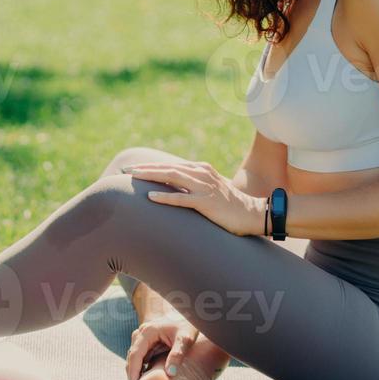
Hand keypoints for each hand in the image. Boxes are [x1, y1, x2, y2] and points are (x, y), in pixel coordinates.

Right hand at [117, 314, 232, 379]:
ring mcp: (143, 337)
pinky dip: (141, 367)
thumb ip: (177, 355)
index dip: (133, 371)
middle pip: (131, 357)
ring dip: (136, 371)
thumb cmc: (188, 325)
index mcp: (148, 331)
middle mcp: (142, 333)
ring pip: (134, 357)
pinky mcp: (147, 342)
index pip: (135, 354)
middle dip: (132, 373)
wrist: (190, 315)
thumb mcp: (185, 339)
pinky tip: (147, 379)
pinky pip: (141, 357)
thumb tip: (170, 373)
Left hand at [122, 160, 264, 236]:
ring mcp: (204, 187)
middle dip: (146, 169)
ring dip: (152, 176)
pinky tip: (150, 198)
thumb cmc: (229, 206)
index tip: (133, 169)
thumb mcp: (209, 190)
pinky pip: (182, 199)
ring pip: (172, 178)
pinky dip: (165, 197)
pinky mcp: (207, 202)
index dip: (151, 166)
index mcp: (201, 169)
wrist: (252, 214)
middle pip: (168, 168)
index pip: (171, 165)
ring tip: (134, 178)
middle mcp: (202, 174)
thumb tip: (171, 189)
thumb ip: (192, 187)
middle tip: (126, 170)